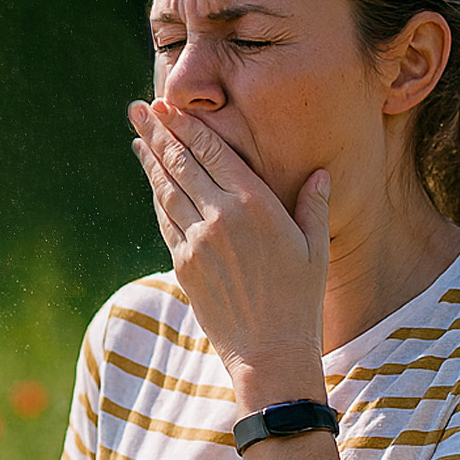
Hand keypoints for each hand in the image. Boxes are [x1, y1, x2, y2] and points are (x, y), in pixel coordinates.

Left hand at [129, 99, 330, 382]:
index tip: (169, 107)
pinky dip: (157, 197)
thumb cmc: (300, 300)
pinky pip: (165, 221)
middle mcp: (220, 218)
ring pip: (166, 190)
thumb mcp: (315, 249)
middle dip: (158, 133)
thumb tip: (321, 173)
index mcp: (255, 205)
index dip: (187, 127)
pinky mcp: (183, 265)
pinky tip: (152, 182)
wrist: (269, 352)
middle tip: (140, 110)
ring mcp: (197, 242)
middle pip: (181, 164)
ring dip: (150, 161)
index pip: (212, 152)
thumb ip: (313, 205)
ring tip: (138, 137)